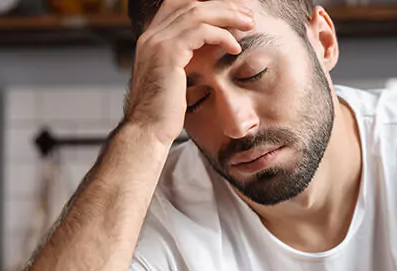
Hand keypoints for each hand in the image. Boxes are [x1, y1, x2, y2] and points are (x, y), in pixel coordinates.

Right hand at [124, 0, 254, 145]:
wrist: (147, 131)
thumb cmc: (164, 114)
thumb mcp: (175, 83)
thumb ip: (186, 66)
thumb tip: (208, 63)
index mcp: (151, 40)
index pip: (177, 5)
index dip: (206, 5)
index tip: (232, 13)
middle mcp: (151, 36)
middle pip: (190, 4)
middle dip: (223, 6)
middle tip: (247, 15)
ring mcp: (157, 42)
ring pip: (197, 13)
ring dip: (228, 16)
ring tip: (249, 25)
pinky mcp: (168, 53)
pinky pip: (201, 31)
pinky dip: (222, 36)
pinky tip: (235, 48)